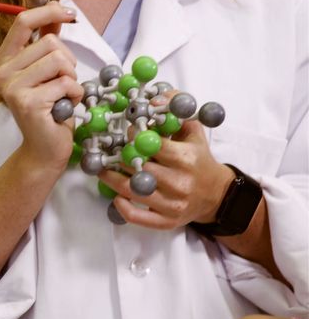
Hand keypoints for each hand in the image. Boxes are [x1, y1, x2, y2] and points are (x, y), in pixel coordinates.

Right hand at [0, 0, 82, 173]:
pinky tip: (64, 107)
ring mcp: (12, 89)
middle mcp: (2, 74)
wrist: (45, 147)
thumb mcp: (46, 71)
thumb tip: (58, 12)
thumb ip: (46, 43)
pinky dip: (74, 94)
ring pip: (59, 60)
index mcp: (4, 62)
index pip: (23, 23)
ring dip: (71, 78)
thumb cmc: (49, 109)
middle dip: (67, 61)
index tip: (69, 14)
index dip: (49, 12)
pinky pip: (66, 83)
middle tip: (61, 83)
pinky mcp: (28, 103)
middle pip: (50, 42)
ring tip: (62, 95)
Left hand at [97, 111, 232, 229]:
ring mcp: (172, 204)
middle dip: (120, 157)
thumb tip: (155, 97)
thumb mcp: (193, 132)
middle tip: (106, 150)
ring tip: (101, 168)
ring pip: (132, 190)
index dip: (134, 136)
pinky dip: (122, 207)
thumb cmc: (199, 160)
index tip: (125, 131)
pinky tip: (116, 195)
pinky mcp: (165, 222)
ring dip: (111, 179)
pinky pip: (136, 217)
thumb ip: (175, 111)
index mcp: (186, 158)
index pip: (152, 145)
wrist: (216, 195)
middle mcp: (179, 182)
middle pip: (138, 167)